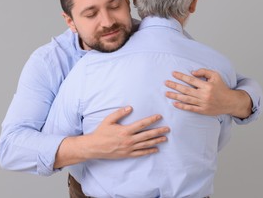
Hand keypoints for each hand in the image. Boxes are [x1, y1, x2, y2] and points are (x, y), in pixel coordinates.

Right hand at [54, 106, 168, 168]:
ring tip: (165, 138)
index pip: (142, 124)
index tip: (159, 117)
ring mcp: (129, 148)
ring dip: (156, 141)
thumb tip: (130, 107)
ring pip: (146, 144)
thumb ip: (119, 113)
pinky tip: (156, 149)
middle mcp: (129, 140)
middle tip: (167, 129)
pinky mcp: (127, 154)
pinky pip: (141, 153)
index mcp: (125, 130)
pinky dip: (149, 151)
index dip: (151, 120)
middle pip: (147, 135)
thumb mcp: (108, 120)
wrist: (95, 147)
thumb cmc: (101, 132)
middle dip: (158, 131)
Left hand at [165, 68, 249, 116]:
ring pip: (186, 99)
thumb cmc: (222, 87)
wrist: (230, 102)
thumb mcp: (215, 76)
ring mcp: (203, 103)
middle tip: (166, 83)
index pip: (191, 80)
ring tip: (166, 93)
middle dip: (175, 86)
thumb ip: (204, 72)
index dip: (181, 76)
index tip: (173, 73)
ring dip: (175, 96)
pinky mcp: (202, 110)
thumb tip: (192, 72)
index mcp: (207, 86)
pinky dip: (182, 106)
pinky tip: (174, 103)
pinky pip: (190, 108)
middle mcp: (204, 95)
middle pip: (186, 89)